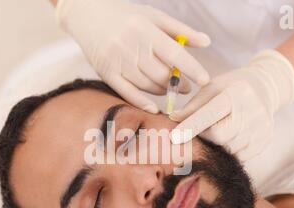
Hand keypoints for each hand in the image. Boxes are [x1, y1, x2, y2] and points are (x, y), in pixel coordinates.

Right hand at [56, 0, 210, 112]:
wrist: (87, 14)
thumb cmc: (125, 15)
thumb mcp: (153, 16)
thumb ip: (180, 30)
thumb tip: (206, 42)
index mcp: (146, 30)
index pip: (174, 53)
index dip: (191, 68)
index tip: (204, 80)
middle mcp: (131, 46)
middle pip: (161, 73)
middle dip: (177, 83)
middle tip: (185, 86)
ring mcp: (117, 61)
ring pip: (146, 84)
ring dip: (162, 91)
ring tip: (169, 89)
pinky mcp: (106, 73)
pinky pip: (127, 92)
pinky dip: (142, 102)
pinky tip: (153, 107)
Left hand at [169, 49, 293, 160]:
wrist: (264, 89)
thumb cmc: (230, 88)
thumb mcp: (210, 89)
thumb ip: (192, 107)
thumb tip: (172, 120)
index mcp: (236, 93)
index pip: (209, 115)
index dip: (190, 127)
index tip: (174, 137)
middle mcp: (252, 111)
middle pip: (219, 136)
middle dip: (204, 136)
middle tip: (199, 130)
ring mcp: (261, 128)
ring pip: (228, 149)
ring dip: (216, 145)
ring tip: (216, 131)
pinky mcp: (264, 141)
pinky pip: (239, 156)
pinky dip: (228, 151)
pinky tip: (228, 138)